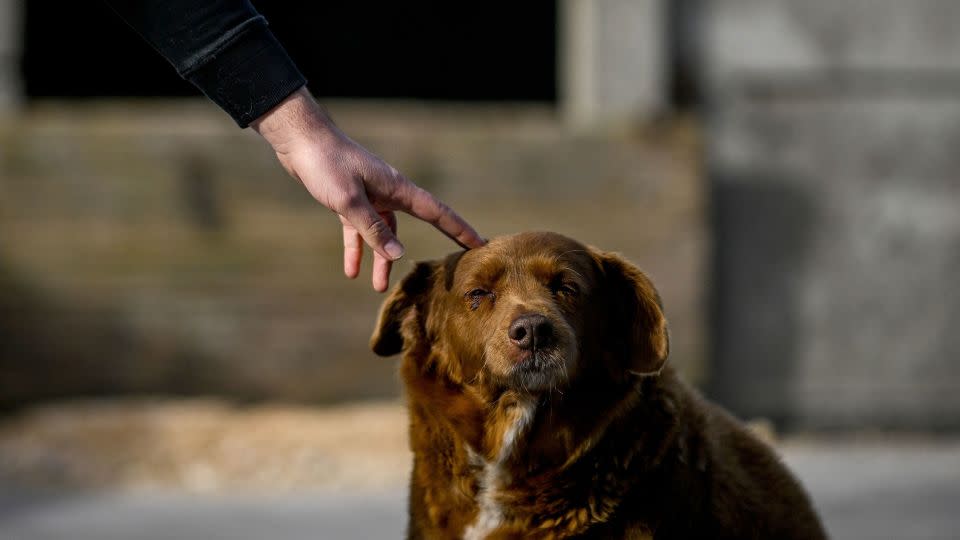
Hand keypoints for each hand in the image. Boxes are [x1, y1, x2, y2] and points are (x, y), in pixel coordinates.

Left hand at [252, 87, 484, 291]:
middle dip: (422, 251)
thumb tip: (398, 256)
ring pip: (381, 233)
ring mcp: (370, 196)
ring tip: (378, 288)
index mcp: (397, 189)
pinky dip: (356, 248)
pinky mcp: (350, 199)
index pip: (438, 213)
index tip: (480, 243)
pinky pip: (359, 229)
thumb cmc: (327, 164)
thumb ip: (372, 230)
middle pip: (411, 228)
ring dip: (380, 259)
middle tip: (440, 275)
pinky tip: (351, 271)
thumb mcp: (349, 201)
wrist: (300, 140)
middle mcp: (388, 193)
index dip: (460, 229)